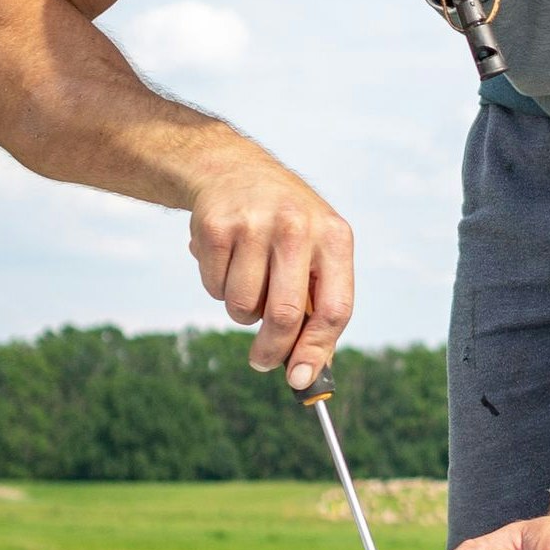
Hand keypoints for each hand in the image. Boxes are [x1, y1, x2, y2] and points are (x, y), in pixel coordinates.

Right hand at [185, 149, 353, 389]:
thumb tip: (313, 370)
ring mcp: (254, 225)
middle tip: (262, 361)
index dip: (318, 350)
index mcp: (335, 237)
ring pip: (244, 306)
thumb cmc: (284, 225)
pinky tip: (226, 259)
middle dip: (272, 349)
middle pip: (285, 315)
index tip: (303, 380)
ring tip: (247, 279)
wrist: (233, 168)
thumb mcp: (316, 250)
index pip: (335, 309)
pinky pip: (214, 288)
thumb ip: (320, 305)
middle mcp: (297, 228)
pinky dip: (217, 287)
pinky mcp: (215, 227)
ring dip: (242, 310)